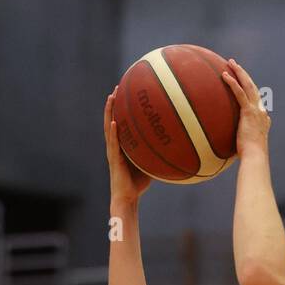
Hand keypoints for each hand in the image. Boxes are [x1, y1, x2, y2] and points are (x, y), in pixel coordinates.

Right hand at [104, 88, 151, 207]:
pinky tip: (114, 122)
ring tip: (111, 97)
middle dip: (113, 104)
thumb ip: (157, 152)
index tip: (125, 92)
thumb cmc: (138, 183)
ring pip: (109, 127)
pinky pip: (114, 144)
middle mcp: (115, 145)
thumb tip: (175, 144)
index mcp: (121, 145)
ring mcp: (113, 152)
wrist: (128, 198)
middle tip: (117, 87)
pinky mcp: (114, 160)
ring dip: (109, 112)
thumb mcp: (150, 163)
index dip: (121, 108)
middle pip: (111, 119)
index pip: (120, 122)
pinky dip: (113, 133)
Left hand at [221, 58, 270, 156]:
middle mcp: (261, 111)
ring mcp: (256, 110)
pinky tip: (224, 75)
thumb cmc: (250, 157)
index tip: (243, 81)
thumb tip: (232, 146)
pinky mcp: (249, 112)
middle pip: (253, 87)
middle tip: (235, 65)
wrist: (255, 157)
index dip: (250, 88)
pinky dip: (232, 83)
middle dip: (244, 75)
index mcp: (263, 118)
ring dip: (239, 72)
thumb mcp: (247, 145)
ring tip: (230, 62)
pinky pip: (239, 93)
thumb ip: (242, 140)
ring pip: (248, 85)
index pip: (257, 99)